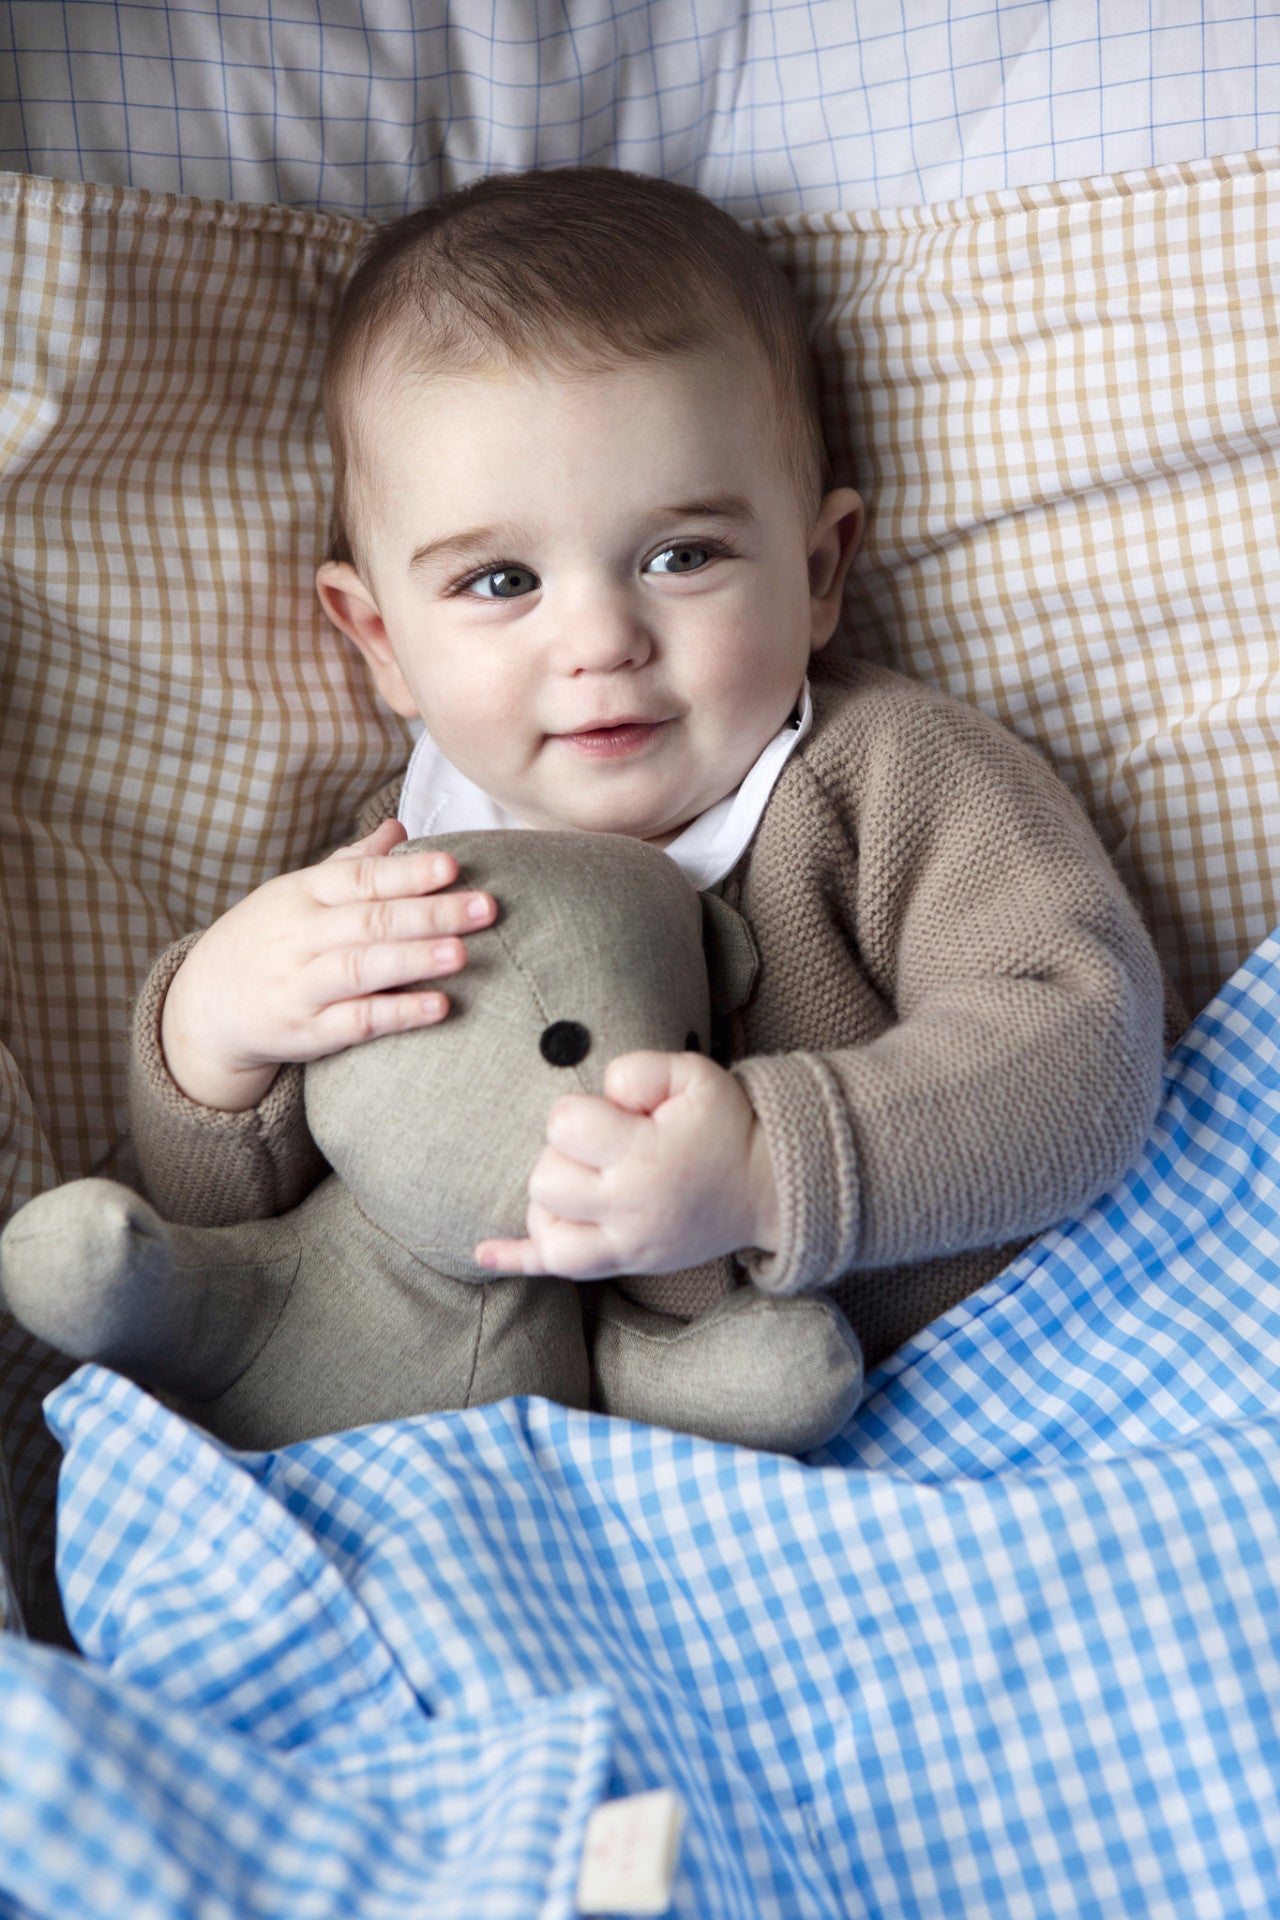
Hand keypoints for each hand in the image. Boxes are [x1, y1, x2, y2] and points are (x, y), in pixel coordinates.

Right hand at [161, 819, 494, 1110]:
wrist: (204, 1005)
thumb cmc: (268, 939)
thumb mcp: (298, 894)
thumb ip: (352, 863)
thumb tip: (399, 828)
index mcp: (303, 894)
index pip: (360, 878)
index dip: (407, 872)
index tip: (453, 866)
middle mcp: (300, 936)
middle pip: (369, 920)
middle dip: (430, 913)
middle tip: (484, 907)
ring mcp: (301, 986)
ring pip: (361, 968)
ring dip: (414, 959)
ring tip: (462, 952)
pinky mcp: (306, 1032)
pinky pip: (356, 1022)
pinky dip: (398, 1013)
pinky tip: (438, 1006)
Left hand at [475, 1050, 778, 1277]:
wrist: (764, 1188)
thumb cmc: (724, 1125)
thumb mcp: (695, 1075)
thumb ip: (640, 1069)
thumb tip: (601, 1091)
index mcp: (645, 1158)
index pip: (564, 1127)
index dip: (580, 1111)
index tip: (617, 1116)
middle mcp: (629, 1210)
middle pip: (546, 1180)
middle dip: (563, 1155)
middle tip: (603, 1149)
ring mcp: (624, 1245)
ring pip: (545, 1228)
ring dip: (552, 1199)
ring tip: (585, 1180)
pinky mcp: (622, 1263)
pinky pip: (556, 1270)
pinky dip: (516, 1260)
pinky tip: (484, 1253)